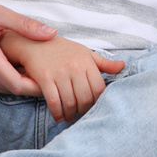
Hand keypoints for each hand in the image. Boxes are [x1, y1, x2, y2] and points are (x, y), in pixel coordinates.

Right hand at [0, 0, 50, 95]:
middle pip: (12, 90)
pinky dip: (8, 79)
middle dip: (33, 85)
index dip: (38, 84)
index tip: (54, 76)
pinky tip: (20, 66)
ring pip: (3, 89)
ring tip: (40, 70)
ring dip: (20, 83)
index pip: (17, 85)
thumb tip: (52, 34)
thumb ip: (24, 25)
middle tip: (53, 75)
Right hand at [1, 34, 125, 123]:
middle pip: (85, 98)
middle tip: (80, 113)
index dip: (97, 102)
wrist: (34, 41)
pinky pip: (54, 102)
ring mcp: (60, 73)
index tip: (93, 106)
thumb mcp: (85, 52)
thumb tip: (122, 66)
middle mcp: (75, 67)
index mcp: (87, 61)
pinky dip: (57, 113)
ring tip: (70, 116)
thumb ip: (104, 63)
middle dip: (83, 111)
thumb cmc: (62, 49)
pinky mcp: (45, 78)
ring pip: (70, 103)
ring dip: (71, 114)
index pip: (99, 89)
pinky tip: (58, 116)